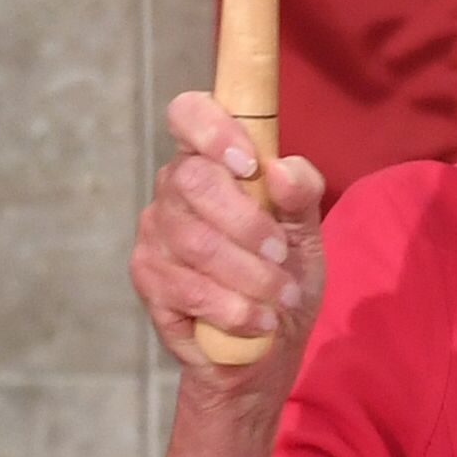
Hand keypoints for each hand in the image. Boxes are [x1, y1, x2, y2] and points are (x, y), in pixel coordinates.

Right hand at [132, 91, 326, 385]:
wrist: (269, 344)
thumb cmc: (284, 274)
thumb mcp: (307, 231)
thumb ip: (302, 192)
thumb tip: (279, 170)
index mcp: (210, 160)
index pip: (188, 113)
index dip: (213, 128)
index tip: (249, 163)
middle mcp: (174, 188)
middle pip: (193, 180)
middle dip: (248, 223)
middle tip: (281, 254)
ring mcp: (155, 233)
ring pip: (196, 241)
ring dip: (251, 275)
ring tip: (281, 295)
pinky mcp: (148, 279)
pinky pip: (189, 288)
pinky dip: (234, 308)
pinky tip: (260, 320)